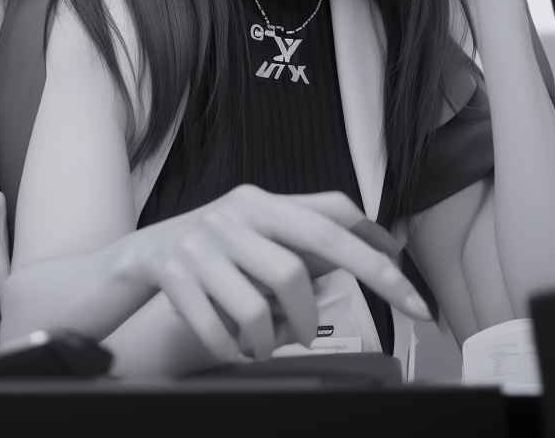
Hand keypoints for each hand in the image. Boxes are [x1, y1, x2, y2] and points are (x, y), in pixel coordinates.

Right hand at [116, 186, 429, 364]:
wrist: (140, 252)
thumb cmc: (214, 247)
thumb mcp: (259, 231)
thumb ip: (309, 235)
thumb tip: (383, 247)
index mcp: (262, 201)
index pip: (333, 215)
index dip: (378, 254)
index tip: (414, 298)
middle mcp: (234, 215)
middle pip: (301, 259)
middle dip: (327, 304)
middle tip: (334, 330)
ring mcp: (202, 244)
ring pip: (260, 303)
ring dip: (273, 338)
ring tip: (268, 343)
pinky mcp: (175, 274)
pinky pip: (220, 329)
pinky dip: (236, 352)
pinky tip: (238, 350)